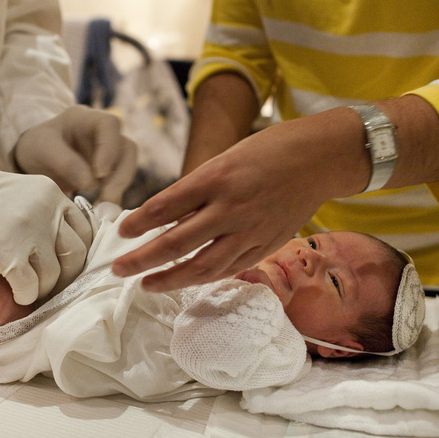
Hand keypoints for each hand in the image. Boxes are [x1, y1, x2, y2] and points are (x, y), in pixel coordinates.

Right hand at [0, 160, 93, 304]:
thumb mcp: (19, 196)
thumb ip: (43, 215)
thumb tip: (57, 253)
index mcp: (52, 193)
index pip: (84, 231)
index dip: (75, 254)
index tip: (61, 267)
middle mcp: (49, 209)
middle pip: (75, 255)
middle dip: (64, 277)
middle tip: (46, 286)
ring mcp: (31, 230)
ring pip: (54, 275)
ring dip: (42, 290)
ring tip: (26, 291)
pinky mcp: (10, 252)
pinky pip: (30, 288)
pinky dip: (24, 297)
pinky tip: (13, 294)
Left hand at [14, 105, 137, 204]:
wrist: (33, 160)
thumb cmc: (36, 147)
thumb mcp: (43, 150)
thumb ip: (65, 163)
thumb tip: (90, 183)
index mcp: (84, 118)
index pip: (109, 124)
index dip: (109, 148)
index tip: (100, 173)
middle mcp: (101, 133)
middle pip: (126, 147)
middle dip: (119, 174)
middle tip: (107, 198)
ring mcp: (107, 151)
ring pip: (127, 165)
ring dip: (119, 186)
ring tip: (105, 207)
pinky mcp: (108, 170)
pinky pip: (119, 180)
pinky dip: (114, 195)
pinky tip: (103, 209)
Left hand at [111, 108, 369, 291]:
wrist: (319, 160)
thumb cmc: (266, 153)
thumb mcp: (224, 159)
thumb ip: (197, 190)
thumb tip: (162, 217)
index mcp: (215, 178)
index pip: (165, 206)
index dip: (138, 223)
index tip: (121, 232)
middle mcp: (230, 207)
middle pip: (176, 242)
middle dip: (143, 260)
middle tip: (118, 270)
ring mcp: (249, 231)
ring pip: (202, 266)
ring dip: (170, 279)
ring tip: (147, 285)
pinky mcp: (266, 246)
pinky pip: (229, 268)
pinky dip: (204, 277)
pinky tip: (186, 281)